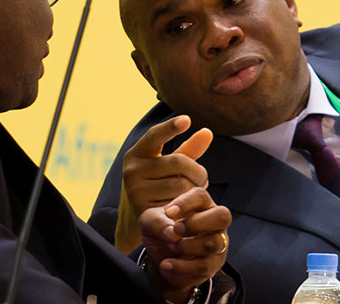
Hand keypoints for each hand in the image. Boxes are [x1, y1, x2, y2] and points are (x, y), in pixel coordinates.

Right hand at [115, 116, 212, 252]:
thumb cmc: (157, 185)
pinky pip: (176, 206)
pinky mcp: (143, 212)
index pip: (154, 136)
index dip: (170, 127)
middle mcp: (132, 170)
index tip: (187, 119)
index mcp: (136, 154)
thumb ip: (188, 150)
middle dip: (198, 171)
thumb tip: (207, 132)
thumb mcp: (168, 166)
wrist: (135, 220)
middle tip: (202, 180)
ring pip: (182, 186)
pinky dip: (185, 208)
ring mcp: (136, 192)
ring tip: (193, 195)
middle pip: (179, 163)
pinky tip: (192, 208)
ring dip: (195, 191)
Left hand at [139, 187, 231, 302]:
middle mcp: (214, 221)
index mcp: (200, 205)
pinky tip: (168, 264)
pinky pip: (205, 265)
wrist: (163, 258)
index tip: (169, 213)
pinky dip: (182, 266)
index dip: (186, 203)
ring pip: (213, 243)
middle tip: (176, 230)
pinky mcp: (214, 264)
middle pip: (221, 216)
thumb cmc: (162, 232)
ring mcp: (218, 243)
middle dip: (196, 224)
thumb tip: (172, 232)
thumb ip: (156, 221)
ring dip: (187, 247)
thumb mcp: (149, 222)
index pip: (201, 196)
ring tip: (171, 247)